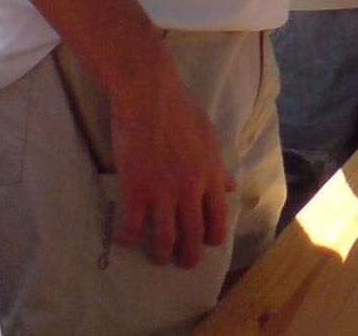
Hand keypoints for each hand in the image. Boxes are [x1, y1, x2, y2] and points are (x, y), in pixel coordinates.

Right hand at [108, 56, 234, 268]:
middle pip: (193, 235)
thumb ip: (219, 167)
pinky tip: (126, 239)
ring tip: (158, 257)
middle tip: (183, 263)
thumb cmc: (181, 111)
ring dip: (162, 254)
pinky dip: (129, 237)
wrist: (150, 95)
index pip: (218, 218)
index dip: (213, 237)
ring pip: (165, 238)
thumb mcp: (210, 137)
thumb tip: (231, 186)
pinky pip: (133, 226)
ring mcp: (163, 191)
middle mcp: (191, 189)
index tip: (207, 244)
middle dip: (189, 256)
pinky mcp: (137, 189)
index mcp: (211, 175)